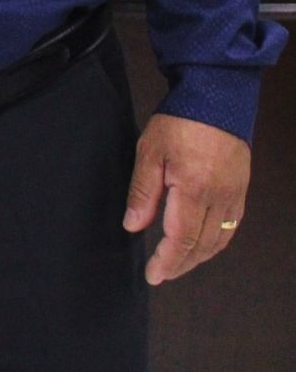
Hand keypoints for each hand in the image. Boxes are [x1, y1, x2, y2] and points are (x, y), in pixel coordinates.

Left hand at [124, 112, 250, 284]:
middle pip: (202, 244)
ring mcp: (234, 195)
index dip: (167, 260)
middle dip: (182, 264)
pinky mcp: (241, 189)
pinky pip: (231, 225)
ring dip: (200, 257)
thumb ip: (143, 192)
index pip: (181, 238)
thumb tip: (134, 226)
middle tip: (163, 275)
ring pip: (220, 239)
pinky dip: (216, 241)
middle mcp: (219, 198)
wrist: (217, 98)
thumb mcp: (149, 152)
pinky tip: (204, 244)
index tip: (153, 275)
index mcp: (193, 189)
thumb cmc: (178, 122)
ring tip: (179, 265)